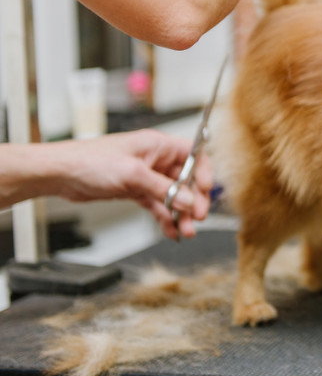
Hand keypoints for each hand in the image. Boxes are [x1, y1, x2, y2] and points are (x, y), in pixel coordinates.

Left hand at [54, 129, 212, 239]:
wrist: (62, 174)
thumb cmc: (89, 161)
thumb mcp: (132, 174)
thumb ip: (163, 189)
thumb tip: (187, 200)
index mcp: (158, 145)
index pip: (193, 155)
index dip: (203, 172)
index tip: (205, 191)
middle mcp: (155, 159)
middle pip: (186, 179)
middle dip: (192, 200)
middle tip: (196, 217)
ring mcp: (146, 175)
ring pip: (173, 196)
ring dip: (180, 213)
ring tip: (185, 230)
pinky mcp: (136, 190)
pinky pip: (158, 204)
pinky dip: (165, 217)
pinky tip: (169, 230)